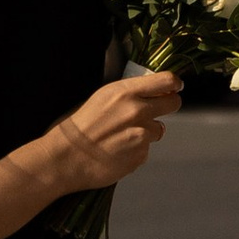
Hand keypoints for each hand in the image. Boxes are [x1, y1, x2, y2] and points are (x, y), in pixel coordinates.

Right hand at [38, 70, 179, 193]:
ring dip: (147, 132)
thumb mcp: (101, 98)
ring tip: (121, 137)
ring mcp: (141, 135)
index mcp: (124, 92)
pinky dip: (135, 151)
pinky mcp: (140, 156)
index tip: (174, 87)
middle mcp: (137, 111)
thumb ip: (127, 94)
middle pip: (173, 103)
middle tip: (157, 109)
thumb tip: (149, 91)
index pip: (167, 80)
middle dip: (168, 105)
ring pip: (159, 130)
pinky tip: (116, 151)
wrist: (64, 158)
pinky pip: (145, 150)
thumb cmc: (77, 127)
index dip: (174, 84)